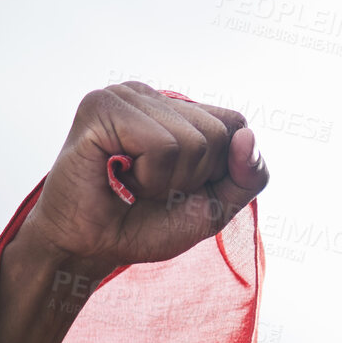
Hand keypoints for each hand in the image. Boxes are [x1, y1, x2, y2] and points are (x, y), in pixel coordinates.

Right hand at [18, 81, 268, 278]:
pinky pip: (161, 144)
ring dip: (167, 181)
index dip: (220, 168)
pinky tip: (118, 176)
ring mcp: (125, 95)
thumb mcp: (216, 206)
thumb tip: (249, 135)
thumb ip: (248, 175)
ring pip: (192, 141)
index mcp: (177, 110)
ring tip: (132, 183)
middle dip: (193, 176)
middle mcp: (152, 96)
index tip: (181, 186)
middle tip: (151, 187)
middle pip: (219, 133)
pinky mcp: (102, 106)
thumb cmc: (147, 224)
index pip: (235, 124)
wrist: (92, 247)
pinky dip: (148, 176)